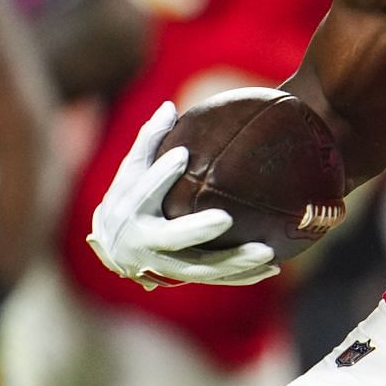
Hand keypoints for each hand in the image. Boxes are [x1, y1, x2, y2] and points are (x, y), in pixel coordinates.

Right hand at [86, 102, 277, 288]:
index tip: (182, 154)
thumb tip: (170, 106)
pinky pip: (215, 279)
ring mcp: (163, 265)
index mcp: (129, 210)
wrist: (112, 251)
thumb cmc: (128, 199)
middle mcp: (144, 241)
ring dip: (233, 262)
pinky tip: (273, 268)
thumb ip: (150, 141)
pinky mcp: (182, 278)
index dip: (160, 174)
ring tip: (268, 252)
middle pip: (172, 238)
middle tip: (226, 218)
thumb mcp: (130, 172)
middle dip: (197, 230)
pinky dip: (242, 276)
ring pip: (200, 267)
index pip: (144, 191)